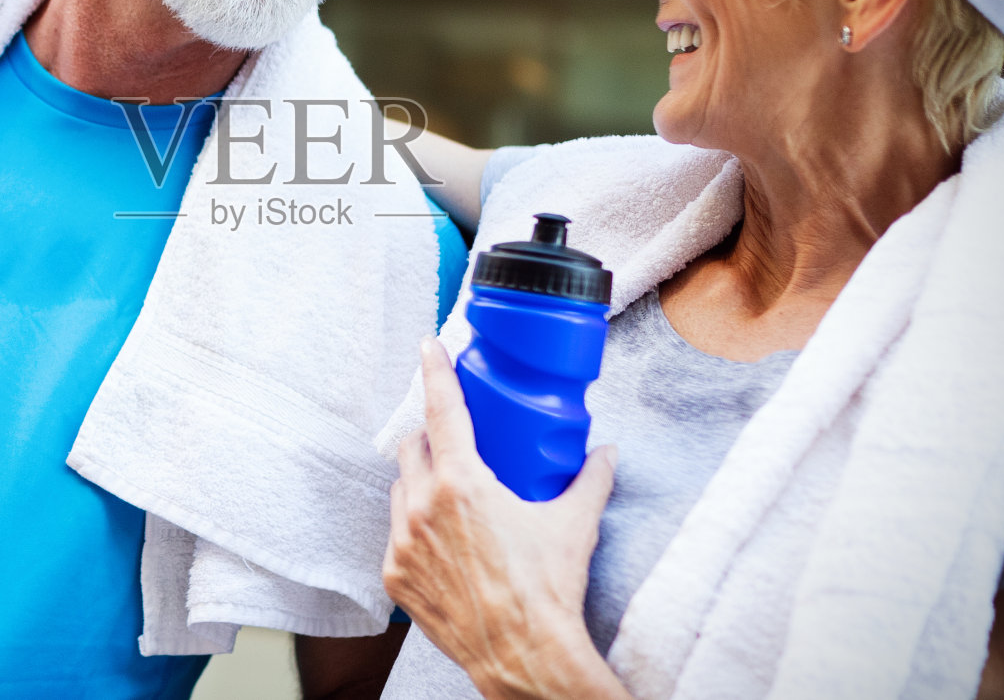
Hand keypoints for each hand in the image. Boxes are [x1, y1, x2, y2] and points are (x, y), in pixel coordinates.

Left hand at [383, 339, 628, 699]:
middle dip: (429, 437)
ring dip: (419, 482)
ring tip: (448, 492)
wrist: (524, 656)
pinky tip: (439, 538)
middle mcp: (424, 507)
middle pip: (411, 447)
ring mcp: (404, 543)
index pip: (442, 409)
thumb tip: (607, 453)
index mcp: (462, 483)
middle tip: (452, 441)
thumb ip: (592, 481)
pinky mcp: (396, 577)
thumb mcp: (573, 526)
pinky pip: (396, 534)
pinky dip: (413, 527)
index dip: (434, 372)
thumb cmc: (547, 590)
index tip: (427, 347)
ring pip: (400, 490)